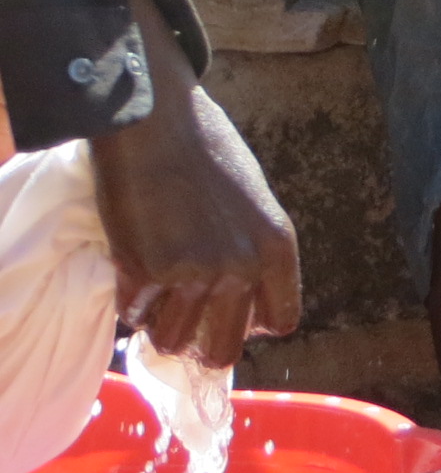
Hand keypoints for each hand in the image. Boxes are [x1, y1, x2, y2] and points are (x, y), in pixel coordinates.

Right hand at [89, 60, 301, 368]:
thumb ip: (251, 252)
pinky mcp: (145, 271)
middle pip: (222, 351)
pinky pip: (133, 315)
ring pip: (171, 341)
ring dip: (159, 321)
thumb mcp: (253, 203)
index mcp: (277, 248)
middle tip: (182, 316)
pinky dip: (129, 298)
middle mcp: (242, 267)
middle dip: (199, 342)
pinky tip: (134, 261)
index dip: (250, 323)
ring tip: (156, 282)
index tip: (228, 309)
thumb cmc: (205, 152)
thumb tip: (237, 304)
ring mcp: (193, 273)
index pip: (280, 321)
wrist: (157, 121)